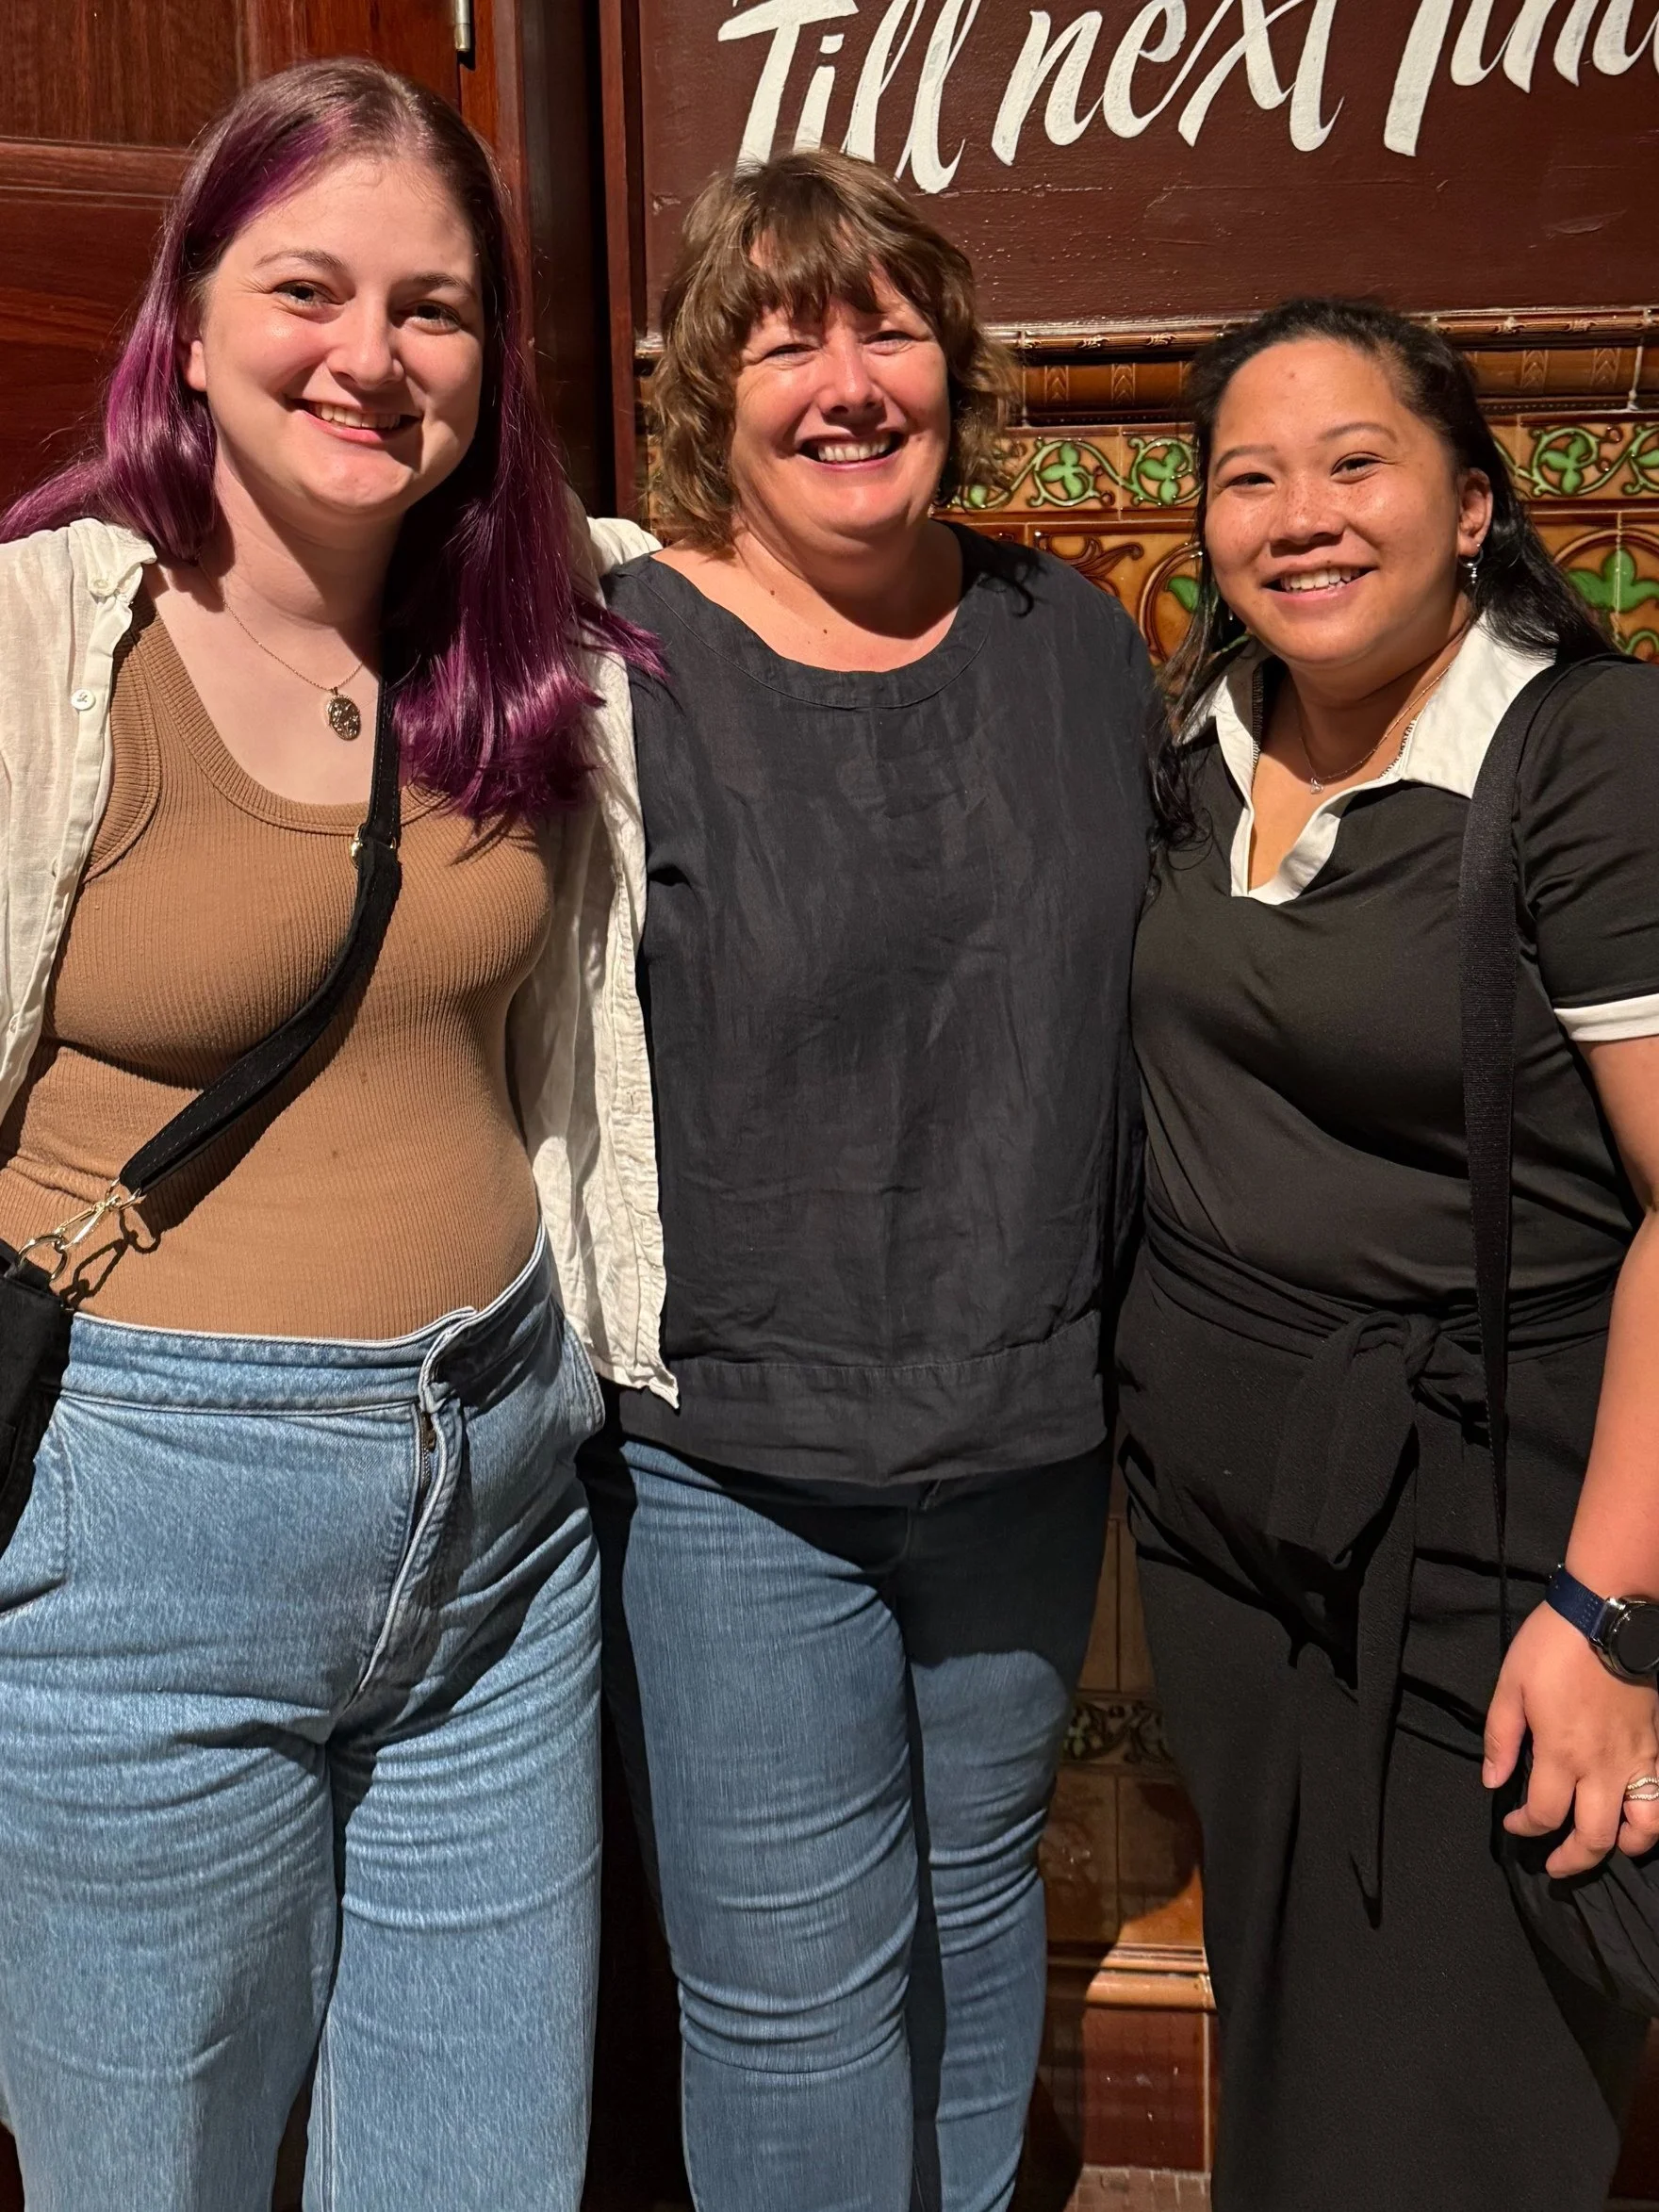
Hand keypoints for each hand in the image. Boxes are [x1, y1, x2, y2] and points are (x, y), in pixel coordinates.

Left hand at [1484, 1600, 1658, 1876]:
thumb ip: (1502, 1738)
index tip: (1512, 1823)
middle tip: (1554, 1864)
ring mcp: (1636, 1759)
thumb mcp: (1510, 1686)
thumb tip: (1493, 1782)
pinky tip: (1635, 1819)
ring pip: (1640, 1829)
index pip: (1543, 1813)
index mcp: (1561, 1754)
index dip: (1525, 1827)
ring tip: (1602, 1849)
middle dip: (1571, 1860)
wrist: (1607, 1615)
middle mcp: (1602, 1767)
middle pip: (1593, 1837)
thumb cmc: (1553, 1646)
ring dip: (1620, 1848)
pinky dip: (1651, 1821)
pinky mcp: (1656, 1746)